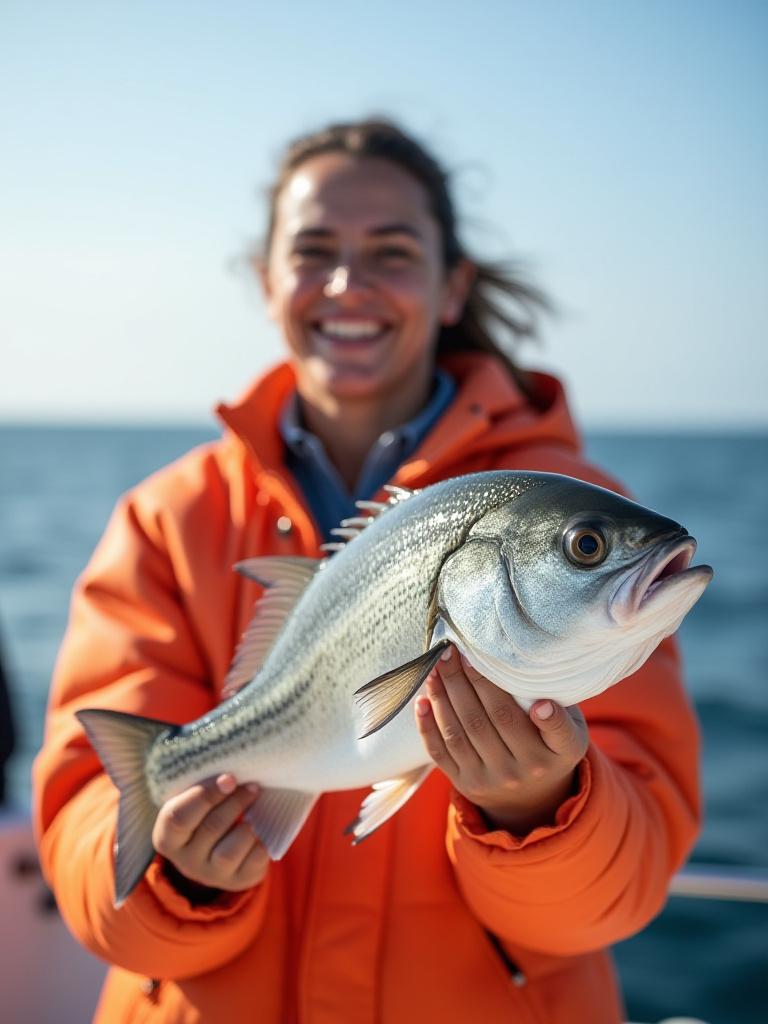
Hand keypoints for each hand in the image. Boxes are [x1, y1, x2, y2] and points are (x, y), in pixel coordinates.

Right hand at [152, 773, 268, 895]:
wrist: (219, 851)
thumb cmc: (205, 814)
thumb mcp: (193, 802)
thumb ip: (202, 787)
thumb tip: (229, 768)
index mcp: (166, 837)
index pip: (177, 817)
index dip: (205, 795)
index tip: (229, 777)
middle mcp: (185, 861)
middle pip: (211, 828)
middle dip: (235, 801)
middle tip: (252, 785)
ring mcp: (211, 875)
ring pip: (230, 852)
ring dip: (247, 827)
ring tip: (253, 814)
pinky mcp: (238, 881)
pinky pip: (254, 860)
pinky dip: (261, 843)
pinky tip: (259, 834)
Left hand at [414, 646, 588, 834]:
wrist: (530, 798)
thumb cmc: (549, 746)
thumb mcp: (570, 730)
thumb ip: (558, 707)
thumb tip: (528, 669)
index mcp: (557, 753)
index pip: (555, 732)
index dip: (549, 718)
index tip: (539, 699)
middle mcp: (523, 771)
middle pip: (491, 720)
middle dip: (468, 680)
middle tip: (453, 651)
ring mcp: (491, 779)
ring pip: (460, 733)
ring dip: (443, 696)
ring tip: (436, 668)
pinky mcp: (466, 784)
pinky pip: (441, 753)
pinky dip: (428, 726)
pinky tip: (422, 700)